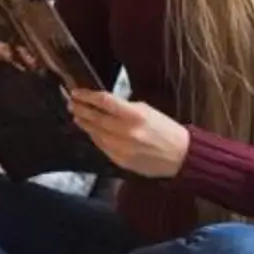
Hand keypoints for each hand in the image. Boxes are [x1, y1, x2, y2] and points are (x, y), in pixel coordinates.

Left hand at [67, 90, 188, 178]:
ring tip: (77, 115)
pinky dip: (95, 137)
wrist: (182, 156)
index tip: (76, 92)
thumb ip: (124, 107)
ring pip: (95, 133)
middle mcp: (126, 132)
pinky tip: (91, 131)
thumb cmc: (166, 130)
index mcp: (135, 116)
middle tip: (71, 103)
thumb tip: (103, 104)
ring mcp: (121, 148)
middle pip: (94, 118)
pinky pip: (102, 146)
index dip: (86, 96)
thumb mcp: (147, 111)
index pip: (103, 101)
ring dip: (84, 123)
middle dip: (80, 109)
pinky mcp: (120, 161)